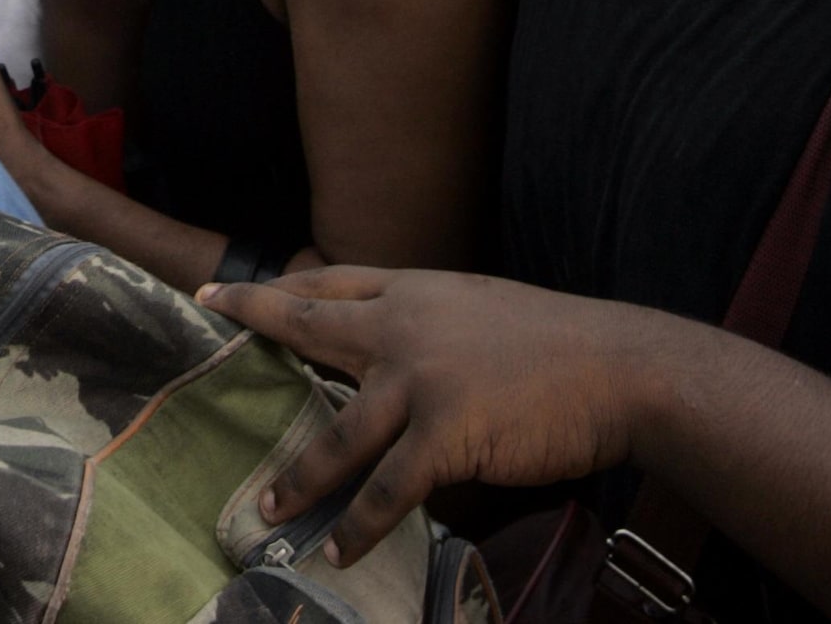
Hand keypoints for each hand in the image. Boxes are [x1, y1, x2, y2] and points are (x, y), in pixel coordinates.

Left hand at [197, 268, 660, 563]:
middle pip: (312, 327)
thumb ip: (433, 323)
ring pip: (338, 433)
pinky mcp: (447, 432)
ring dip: (298, 478)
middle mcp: (406, 327)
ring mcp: (421, 380)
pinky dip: (360, 523)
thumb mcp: (484, 309)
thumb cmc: (564, 344)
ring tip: (267, 511)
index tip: (226, 288)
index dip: (277, 286)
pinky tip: (339, 548)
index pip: (332, 282)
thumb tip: (395, 347)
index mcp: (419, 293)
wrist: (625, 368)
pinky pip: (388, 489)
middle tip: (206, 320)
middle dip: (255, 322)